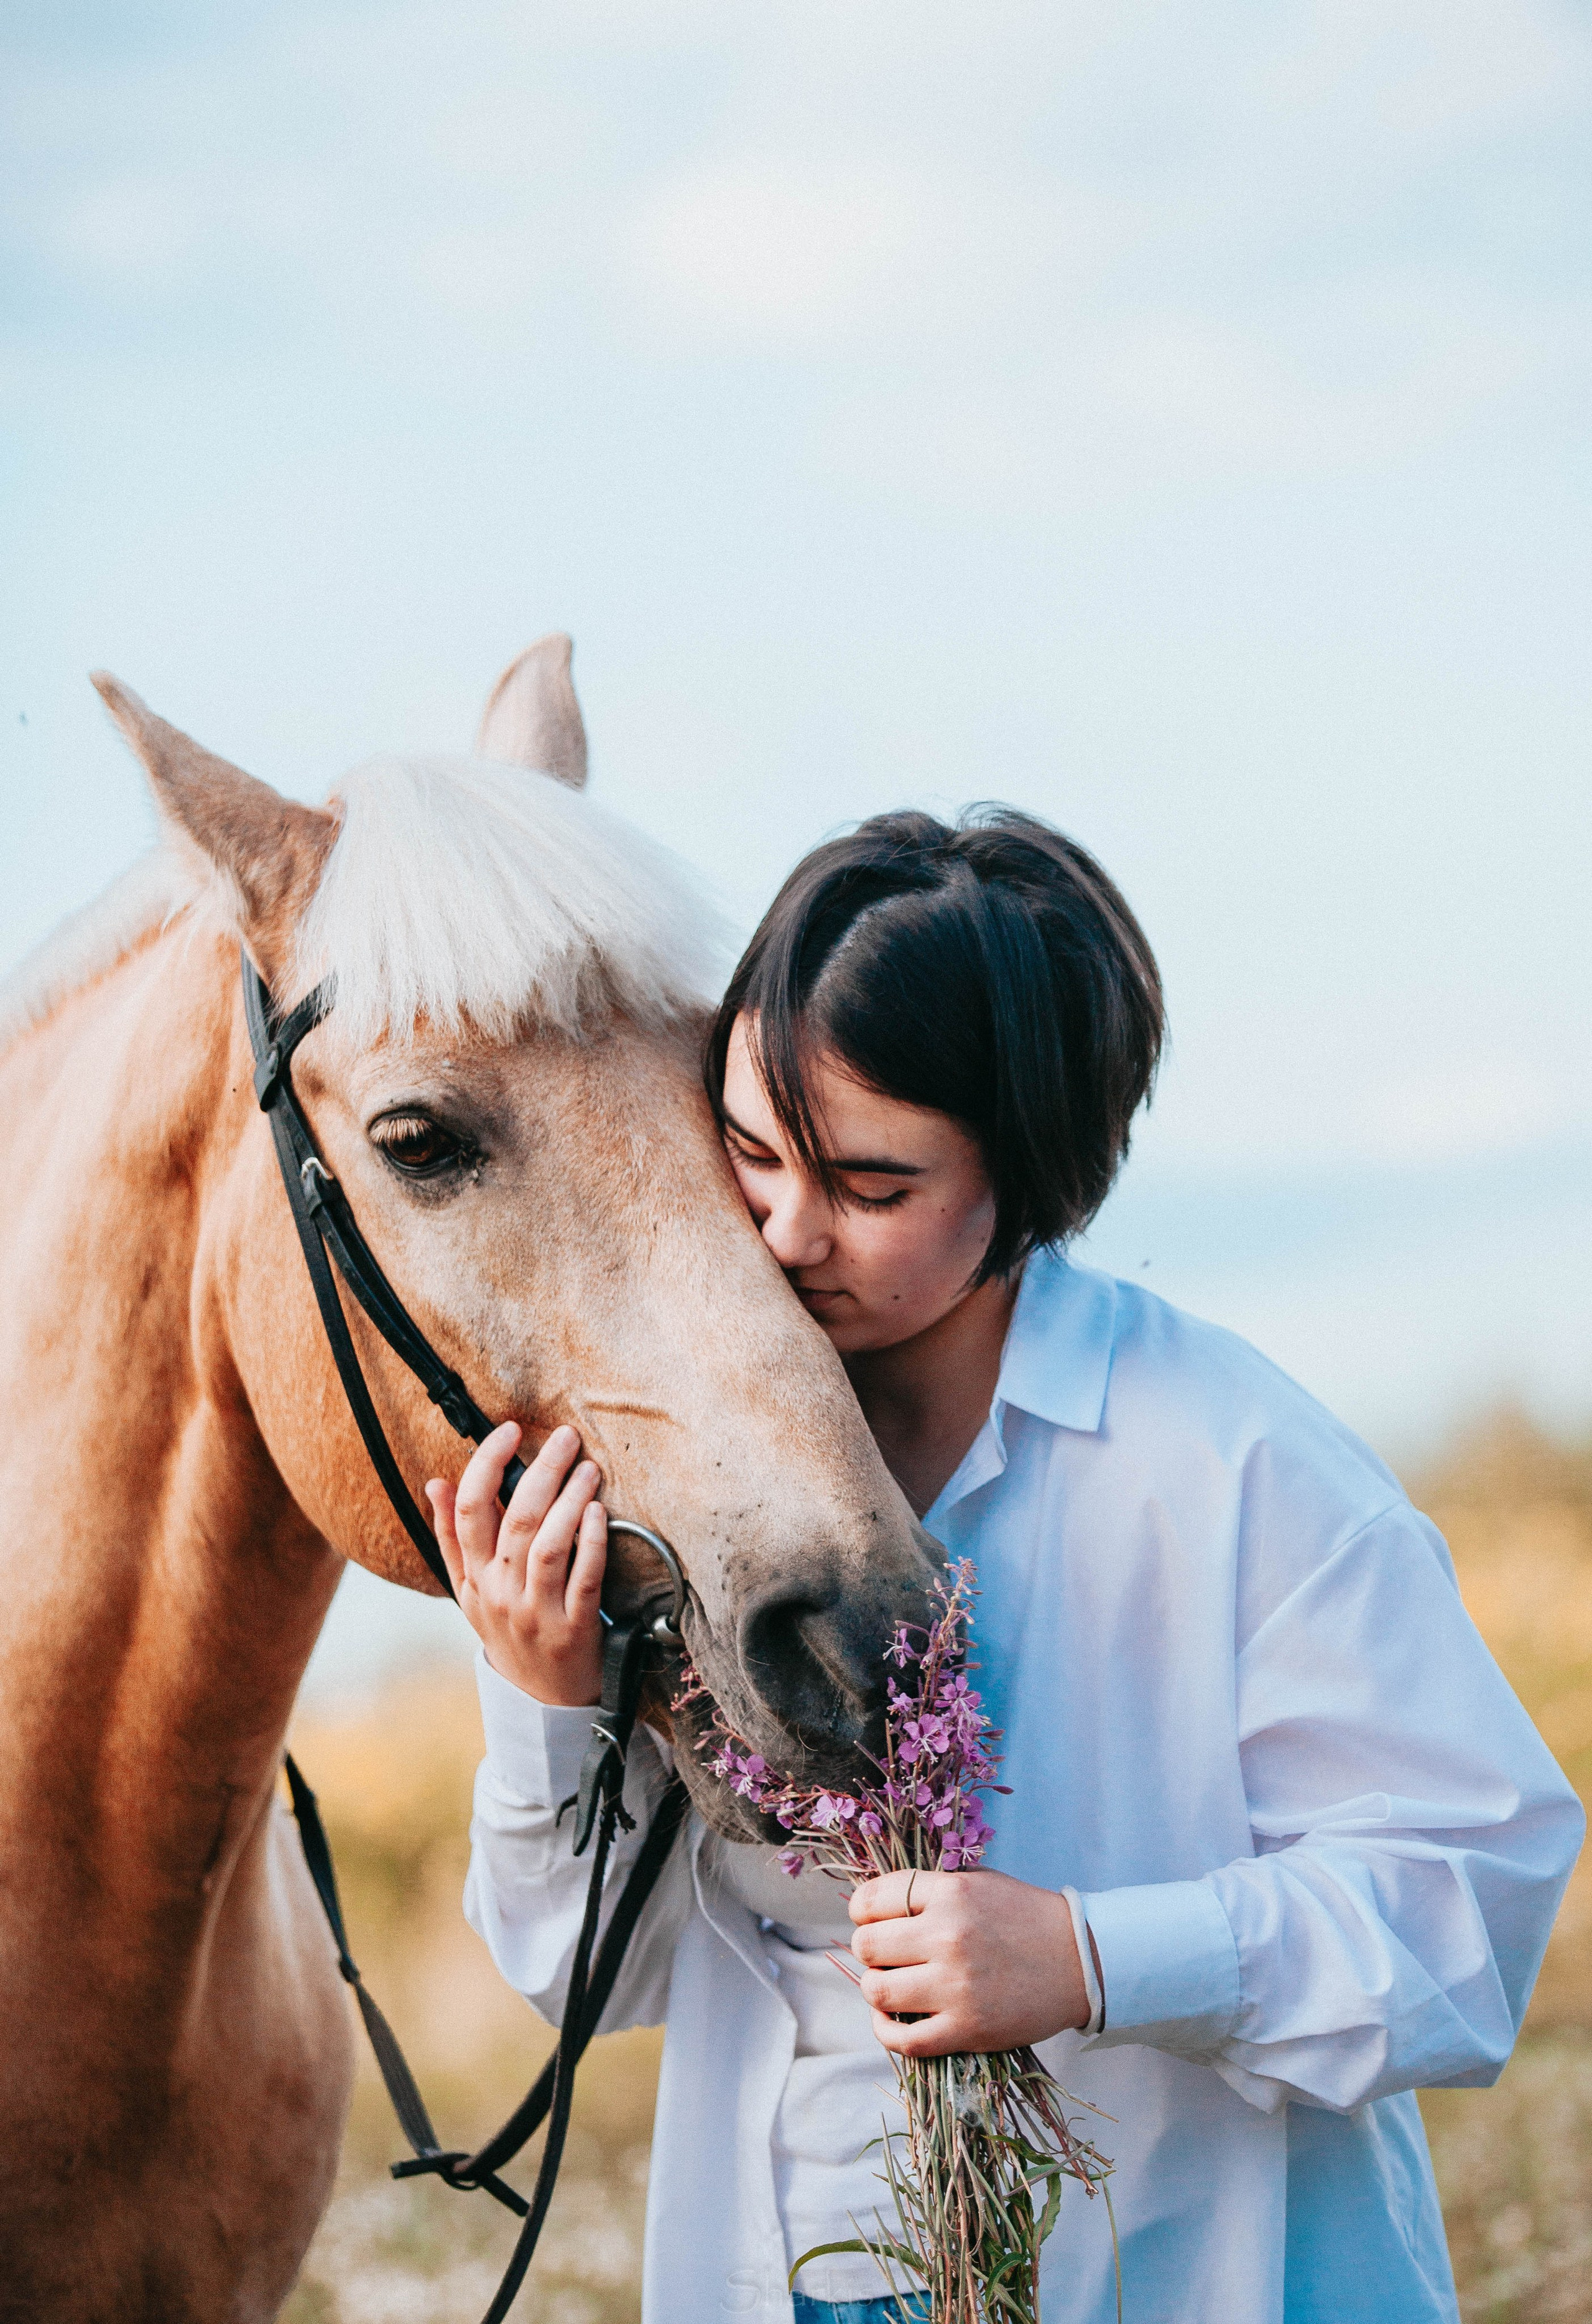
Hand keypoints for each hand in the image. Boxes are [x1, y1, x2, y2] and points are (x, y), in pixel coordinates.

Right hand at [428, 1422, 606, 1705]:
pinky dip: (593, 1541)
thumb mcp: (470, 1591)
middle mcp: (500, 1594)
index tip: (509, 1431)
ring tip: (588, 1469)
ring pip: (549, 1545)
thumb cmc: (508, 1630)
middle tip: (565, 1438)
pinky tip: (600, 1513)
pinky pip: (584, 1577)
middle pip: (516, 1520)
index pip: (469, 1511)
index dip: (486, 1464)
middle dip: (541, 1470)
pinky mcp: (574, 1629)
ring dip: (570, 1500)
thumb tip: (436, 1482)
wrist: (540, 1699)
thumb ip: (452, 1536)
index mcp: (473, 1578)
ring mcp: (537, 1612)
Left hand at [849, 1867, 1088, 2057]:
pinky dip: (885, 2031)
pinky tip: (891, 2019)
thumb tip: (874, 1906)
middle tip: (884, 1953)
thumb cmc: (1024, 1916)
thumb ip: (929, 1891)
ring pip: (877, 1991)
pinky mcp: (968, 2029)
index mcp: (951, 1893)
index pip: (872, 1898)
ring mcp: (956, 1986)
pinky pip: (903, 2039)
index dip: (862, 1910)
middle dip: (868, 1949)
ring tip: (891, 1983)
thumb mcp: (977, 1882)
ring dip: (875, 1987)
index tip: (869, 1918)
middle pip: (867, 1946)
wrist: (1078, 1960)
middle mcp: (948, 1936)